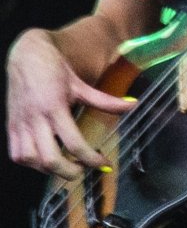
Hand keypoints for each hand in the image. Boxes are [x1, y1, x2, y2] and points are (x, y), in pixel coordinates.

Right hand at [6, 29, 131, 179]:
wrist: (26, 55)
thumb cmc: (55, 69)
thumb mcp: (82, 85)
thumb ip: (106, 100)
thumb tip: (133, 105)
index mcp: (55, 108)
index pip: (74, 144)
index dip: (91, 159)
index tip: (103, 163)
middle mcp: (35, 119)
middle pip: (50, 160)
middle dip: (70, 172)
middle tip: (84, 170)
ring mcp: (20, 124)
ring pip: (30, 160)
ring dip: (49, 169)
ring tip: (66, 164)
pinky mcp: (11, 127)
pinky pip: (16, 154)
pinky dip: (31, 162)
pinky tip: (46, 158)